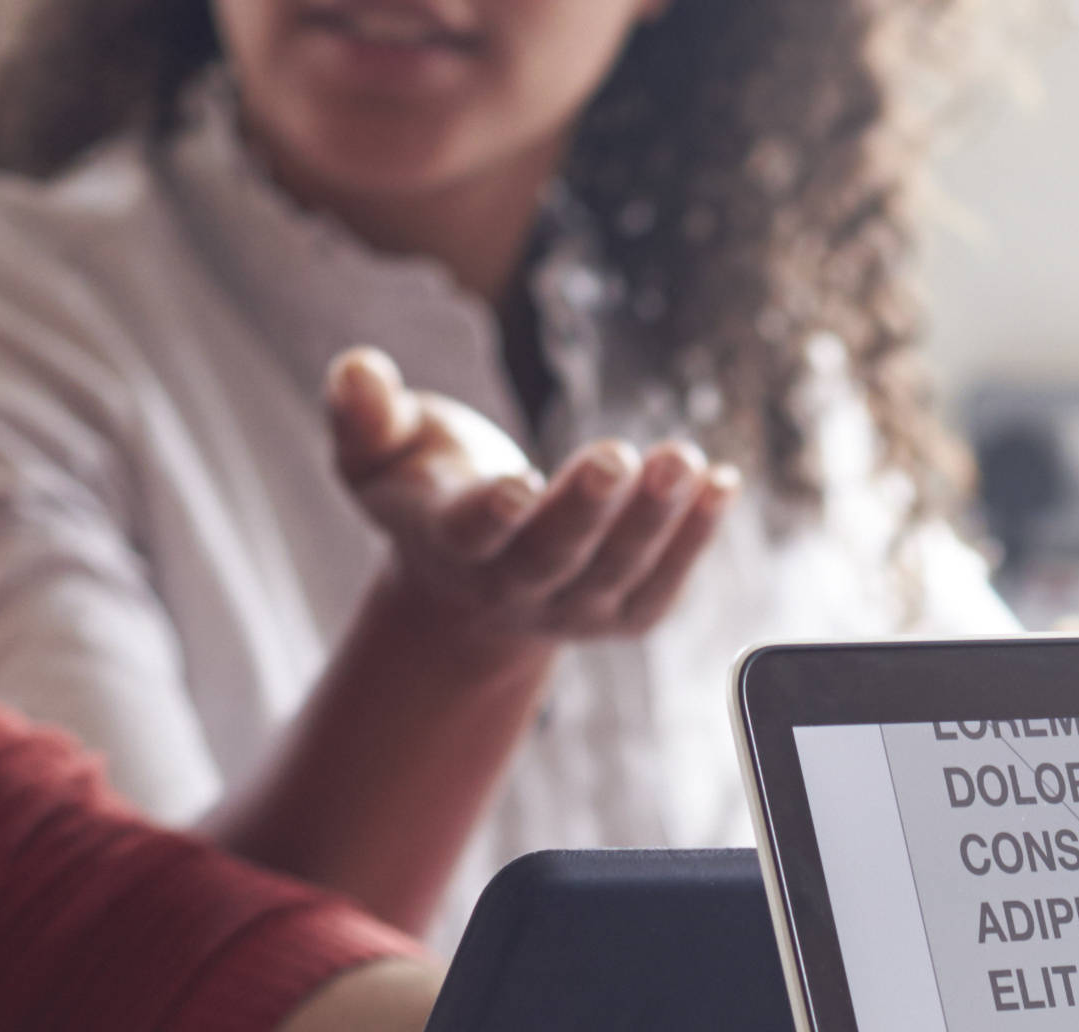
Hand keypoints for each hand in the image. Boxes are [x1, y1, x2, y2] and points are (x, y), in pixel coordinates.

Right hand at [326, 345, 736, 646]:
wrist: (469, 584)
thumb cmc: (423, 489)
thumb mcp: (377, 454)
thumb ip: (363, 417)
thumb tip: (356, 370)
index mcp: (448, 543)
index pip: (470, 535)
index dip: (492, 515)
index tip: (515, 484)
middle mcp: (511, 587)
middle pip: (552, 557)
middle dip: (587, 509)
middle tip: (621, 456)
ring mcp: (572, 608)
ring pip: (616, 572)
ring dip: (656, 520)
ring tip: (683, 459)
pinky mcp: (623, 614)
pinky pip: (664, 583)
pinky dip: (696, 535)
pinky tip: (722, 483)